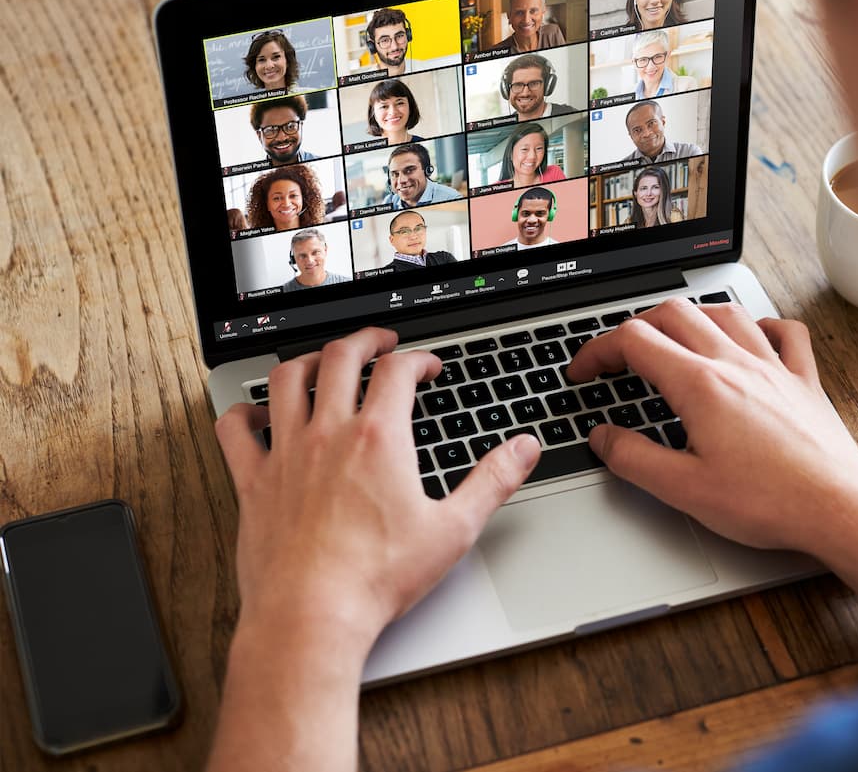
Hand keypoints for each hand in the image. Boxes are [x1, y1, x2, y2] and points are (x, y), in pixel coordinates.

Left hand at [214, 327, 540, 648]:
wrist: (312, 615)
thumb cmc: (376, 578)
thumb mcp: (453, 529)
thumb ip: (493, 481)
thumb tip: (523, 449)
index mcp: (379, 439)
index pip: (398, 370)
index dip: (418, 358)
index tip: (427, 366)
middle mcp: (329, 434)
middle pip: (341, 357)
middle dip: (364, 340)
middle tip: (378, 341)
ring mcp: (286, 454)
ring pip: (287, 379)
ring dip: (308, 360)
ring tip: (322, 361)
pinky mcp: (254, 481)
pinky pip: (236, 430)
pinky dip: (244, 412)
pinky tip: (256, 413)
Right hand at [567, 299, 857, 556]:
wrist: (838, 509)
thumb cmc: (770, 502)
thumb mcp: (684, 490)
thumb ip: (633, 459)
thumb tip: (602, 438)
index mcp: (700, 385)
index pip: (634, 341)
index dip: (597, 351)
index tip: (584, 372)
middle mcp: (736, 363)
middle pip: (674, 313)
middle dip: (635, 326)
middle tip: (618, 355)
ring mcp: (774, 367)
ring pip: (726, 312)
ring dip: (691, 316)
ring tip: (671, 336)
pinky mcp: (804, 382)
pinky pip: (785, 332)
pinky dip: (762, 325)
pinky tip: (753, 335)